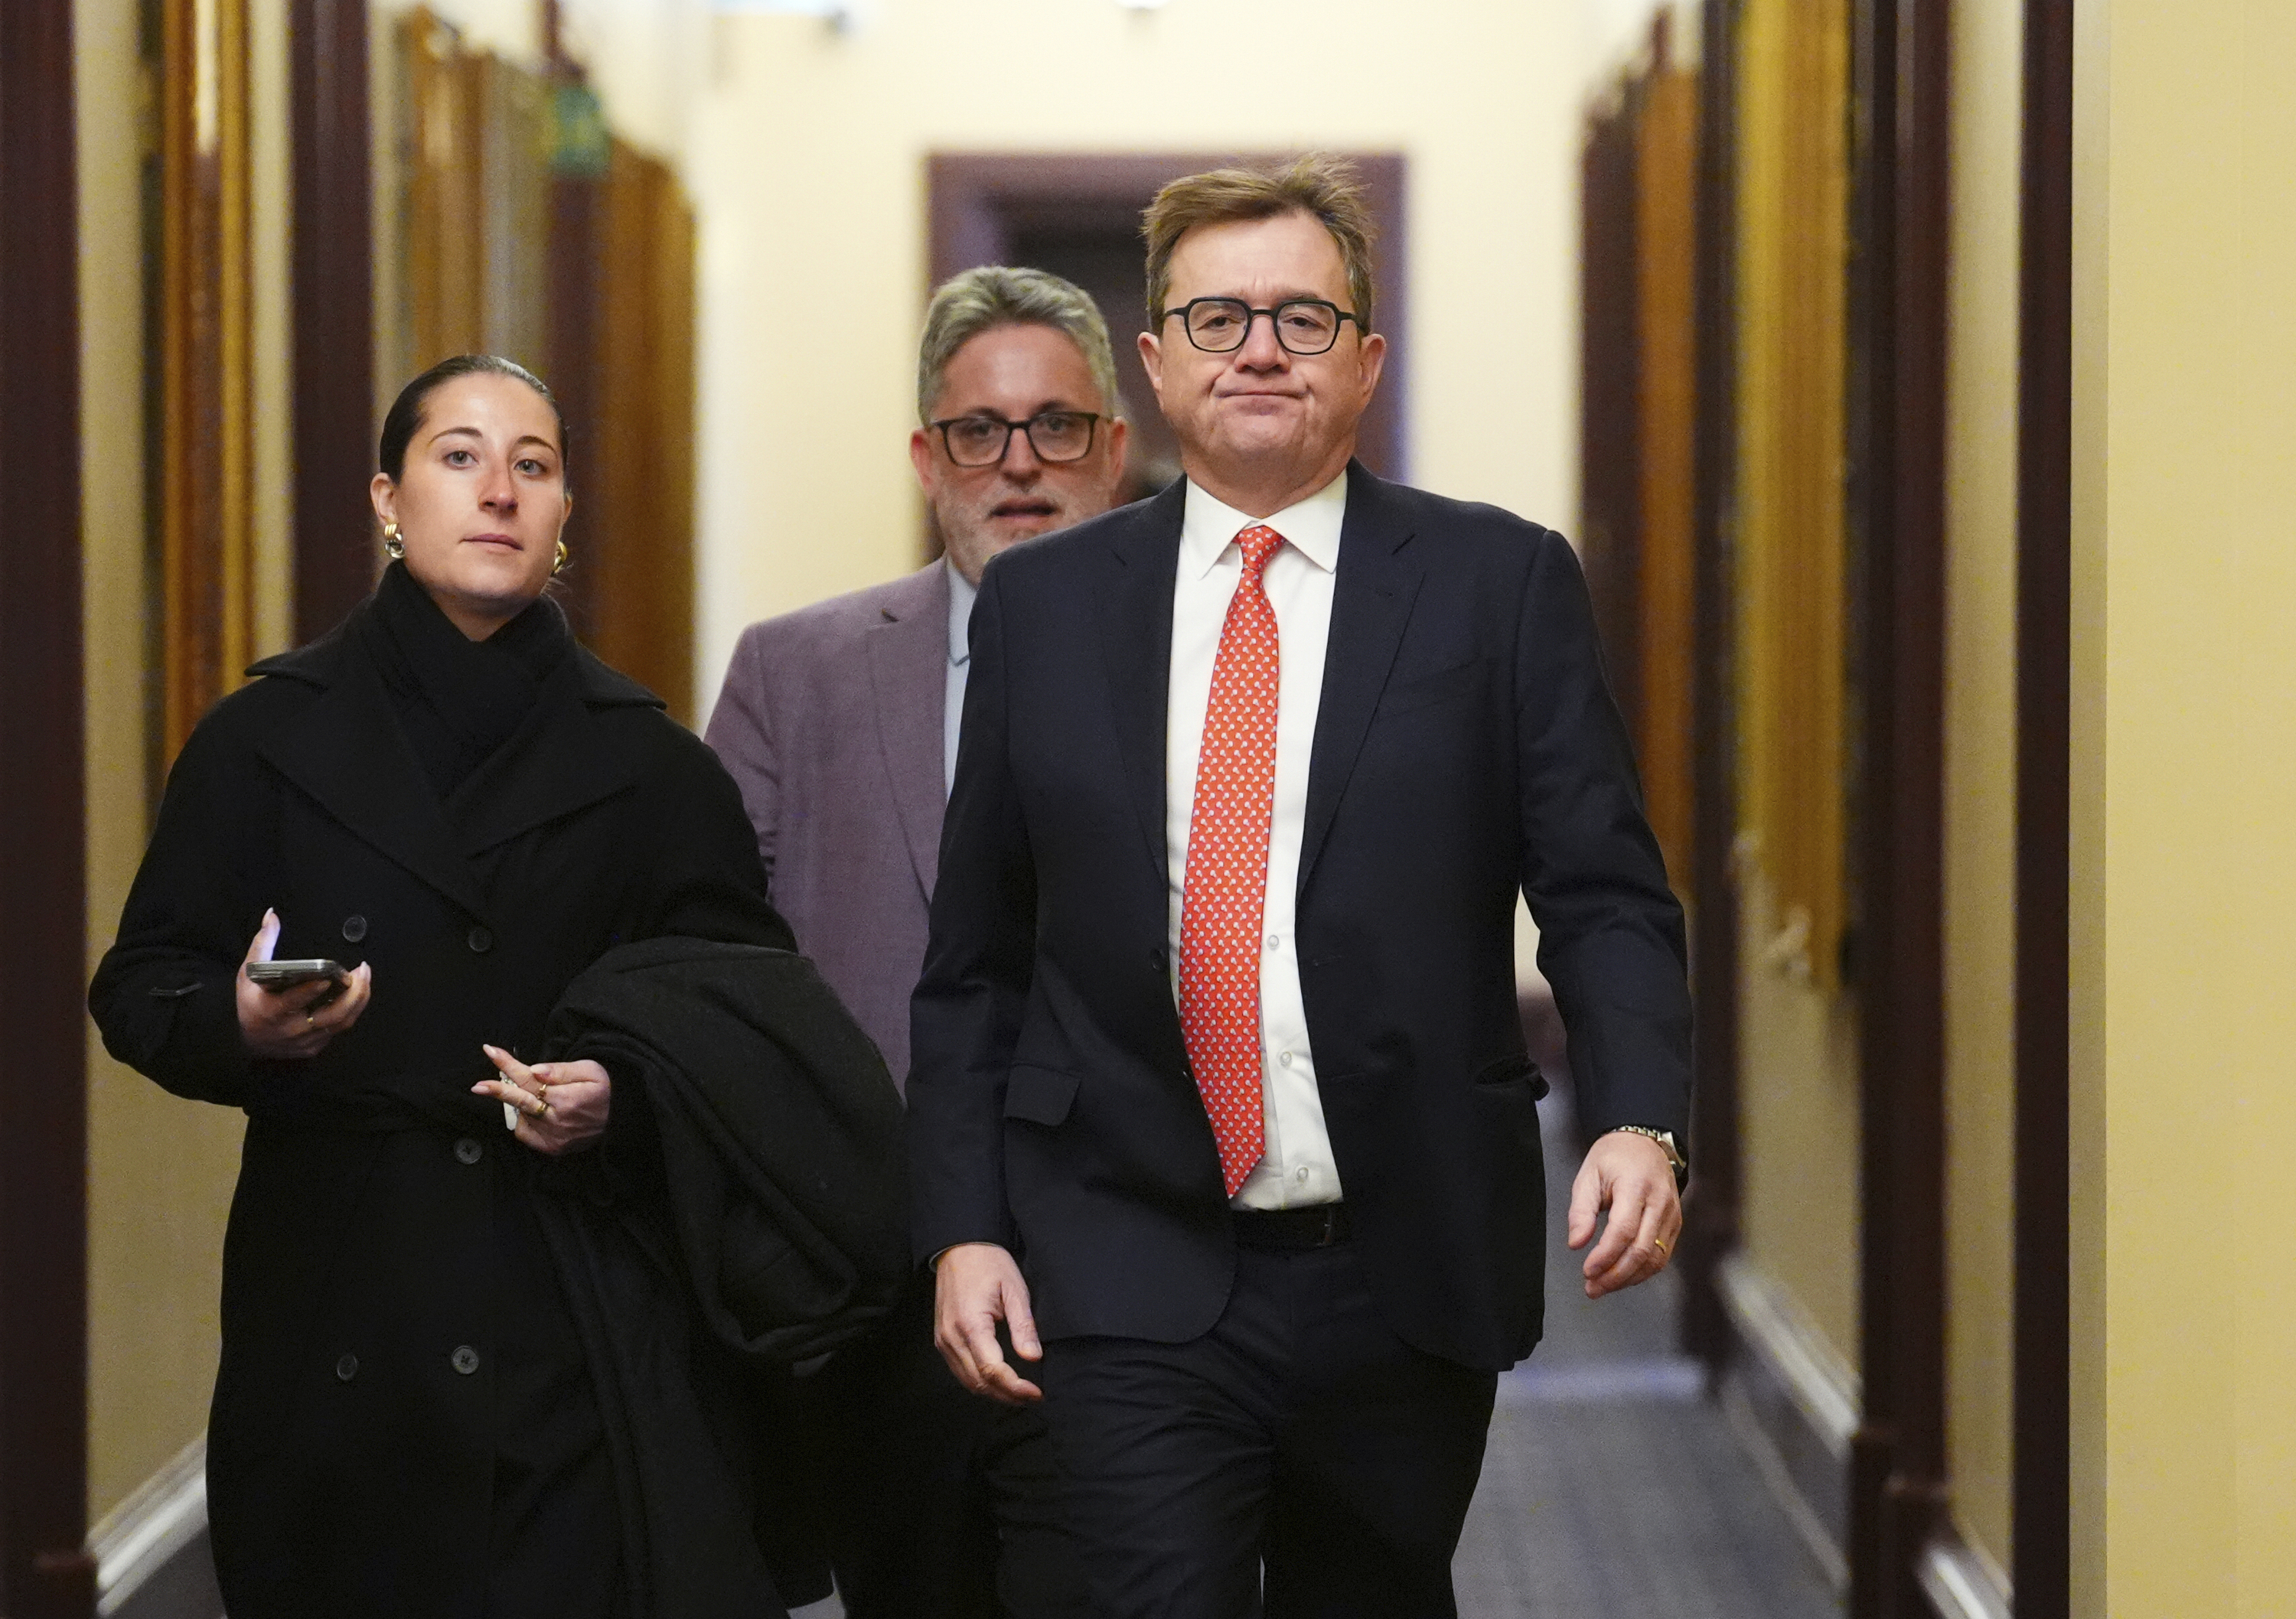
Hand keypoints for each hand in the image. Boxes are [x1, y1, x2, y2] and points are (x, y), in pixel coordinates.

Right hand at [236, 908, 371, 1059]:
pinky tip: (358, 993)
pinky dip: (352, 1010)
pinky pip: (340, 1029)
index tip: (328, 977)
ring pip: (341, 1023)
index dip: (310, 991)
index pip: (293, 1002)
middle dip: (353, 993)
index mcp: (270, 1011)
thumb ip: (262, 944)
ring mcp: (306, 1041)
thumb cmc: (250, 1002)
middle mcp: (291, 1030)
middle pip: (331, 1016)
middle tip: (363, 970)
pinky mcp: (316, 1047)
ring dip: (359, 1000)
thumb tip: (271, 915)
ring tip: (365, 977)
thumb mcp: (248, 973)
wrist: (249, 1043)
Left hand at [472, 1045, 610, 1155]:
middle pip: (519, 1101)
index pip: (529, 1078)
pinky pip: (525, 1134)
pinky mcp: (552, 1148)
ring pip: (521, 1117)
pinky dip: (525, 1122)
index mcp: (566, 1097)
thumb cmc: (607, 1089)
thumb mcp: (591, 1070)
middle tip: (478, 1086)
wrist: (622, 1118)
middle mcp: (557, 1119)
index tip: (490, 1051)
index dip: (508, 1065)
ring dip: (522, 1104)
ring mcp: (553, 1136)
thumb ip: (562, 1071)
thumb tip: (535, 1071)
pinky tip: (539, 1114)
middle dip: (498, 1091)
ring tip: (540, 1097)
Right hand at [932, 1243, 1042, 1405]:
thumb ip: (1023, 1326)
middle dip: (1007, 1395)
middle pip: (978, 1382)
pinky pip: (960, 1371)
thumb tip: (1033, 1357)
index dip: (1015, 1387)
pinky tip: (998, 1381)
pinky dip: (979, 1381)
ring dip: (994, 1393)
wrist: (959, 1247)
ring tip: (1019, 1394)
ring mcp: (943, 1340)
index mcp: (970, 1324)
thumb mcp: (1014, 1289)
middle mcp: (951, 1337)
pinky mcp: (942, 1339)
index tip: (1036, 1393)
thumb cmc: (988, 1263)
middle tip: (1032, 1398)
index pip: (992, 1370)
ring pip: (967, 1382)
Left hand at [1567, 1130, 1682, 1298]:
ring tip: (1604, 1287)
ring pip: (1656, 1259)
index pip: (1623, 1230)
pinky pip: (1663, 1255)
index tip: (1588, 1270)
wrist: (1644, 1142)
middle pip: (1642, 1250)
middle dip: (1615, 1275)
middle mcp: (1659, 1202)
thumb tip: (1576, 1243)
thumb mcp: (1588, 1176)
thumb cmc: (1614, 1157)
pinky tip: (1623, 1276)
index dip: (1606, 1256)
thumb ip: (1581, 1211)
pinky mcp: (1675, 1224)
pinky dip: (1642, 1271)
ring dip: (1629, 1278)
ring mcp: (1672, 1214)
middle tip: (1593, 1288)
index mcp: (1636, 1186)